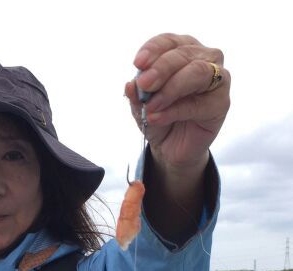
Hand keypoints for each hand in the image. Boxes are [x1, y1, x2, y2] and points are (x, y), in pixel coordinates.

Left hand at [125, 33, 230, 173]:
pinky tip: (157, 118)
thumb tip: (130, 85)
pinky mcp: (221, 103)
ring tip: (151, 106)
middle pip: (183, 55)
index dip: (153, 49)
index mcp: (183, 50)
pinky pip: (199, 103)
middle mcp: (204, 58)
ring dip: (171, 88)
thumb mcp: (142, 105)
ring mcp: (217, 78)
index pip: (169, 41)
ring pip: (197, 71)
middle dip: (161, 69)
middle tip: (144, 85)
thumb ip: (137, 94)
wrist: (171, 147)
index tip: (138, 64)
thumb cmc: (160, 116)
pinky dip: (175, 110)